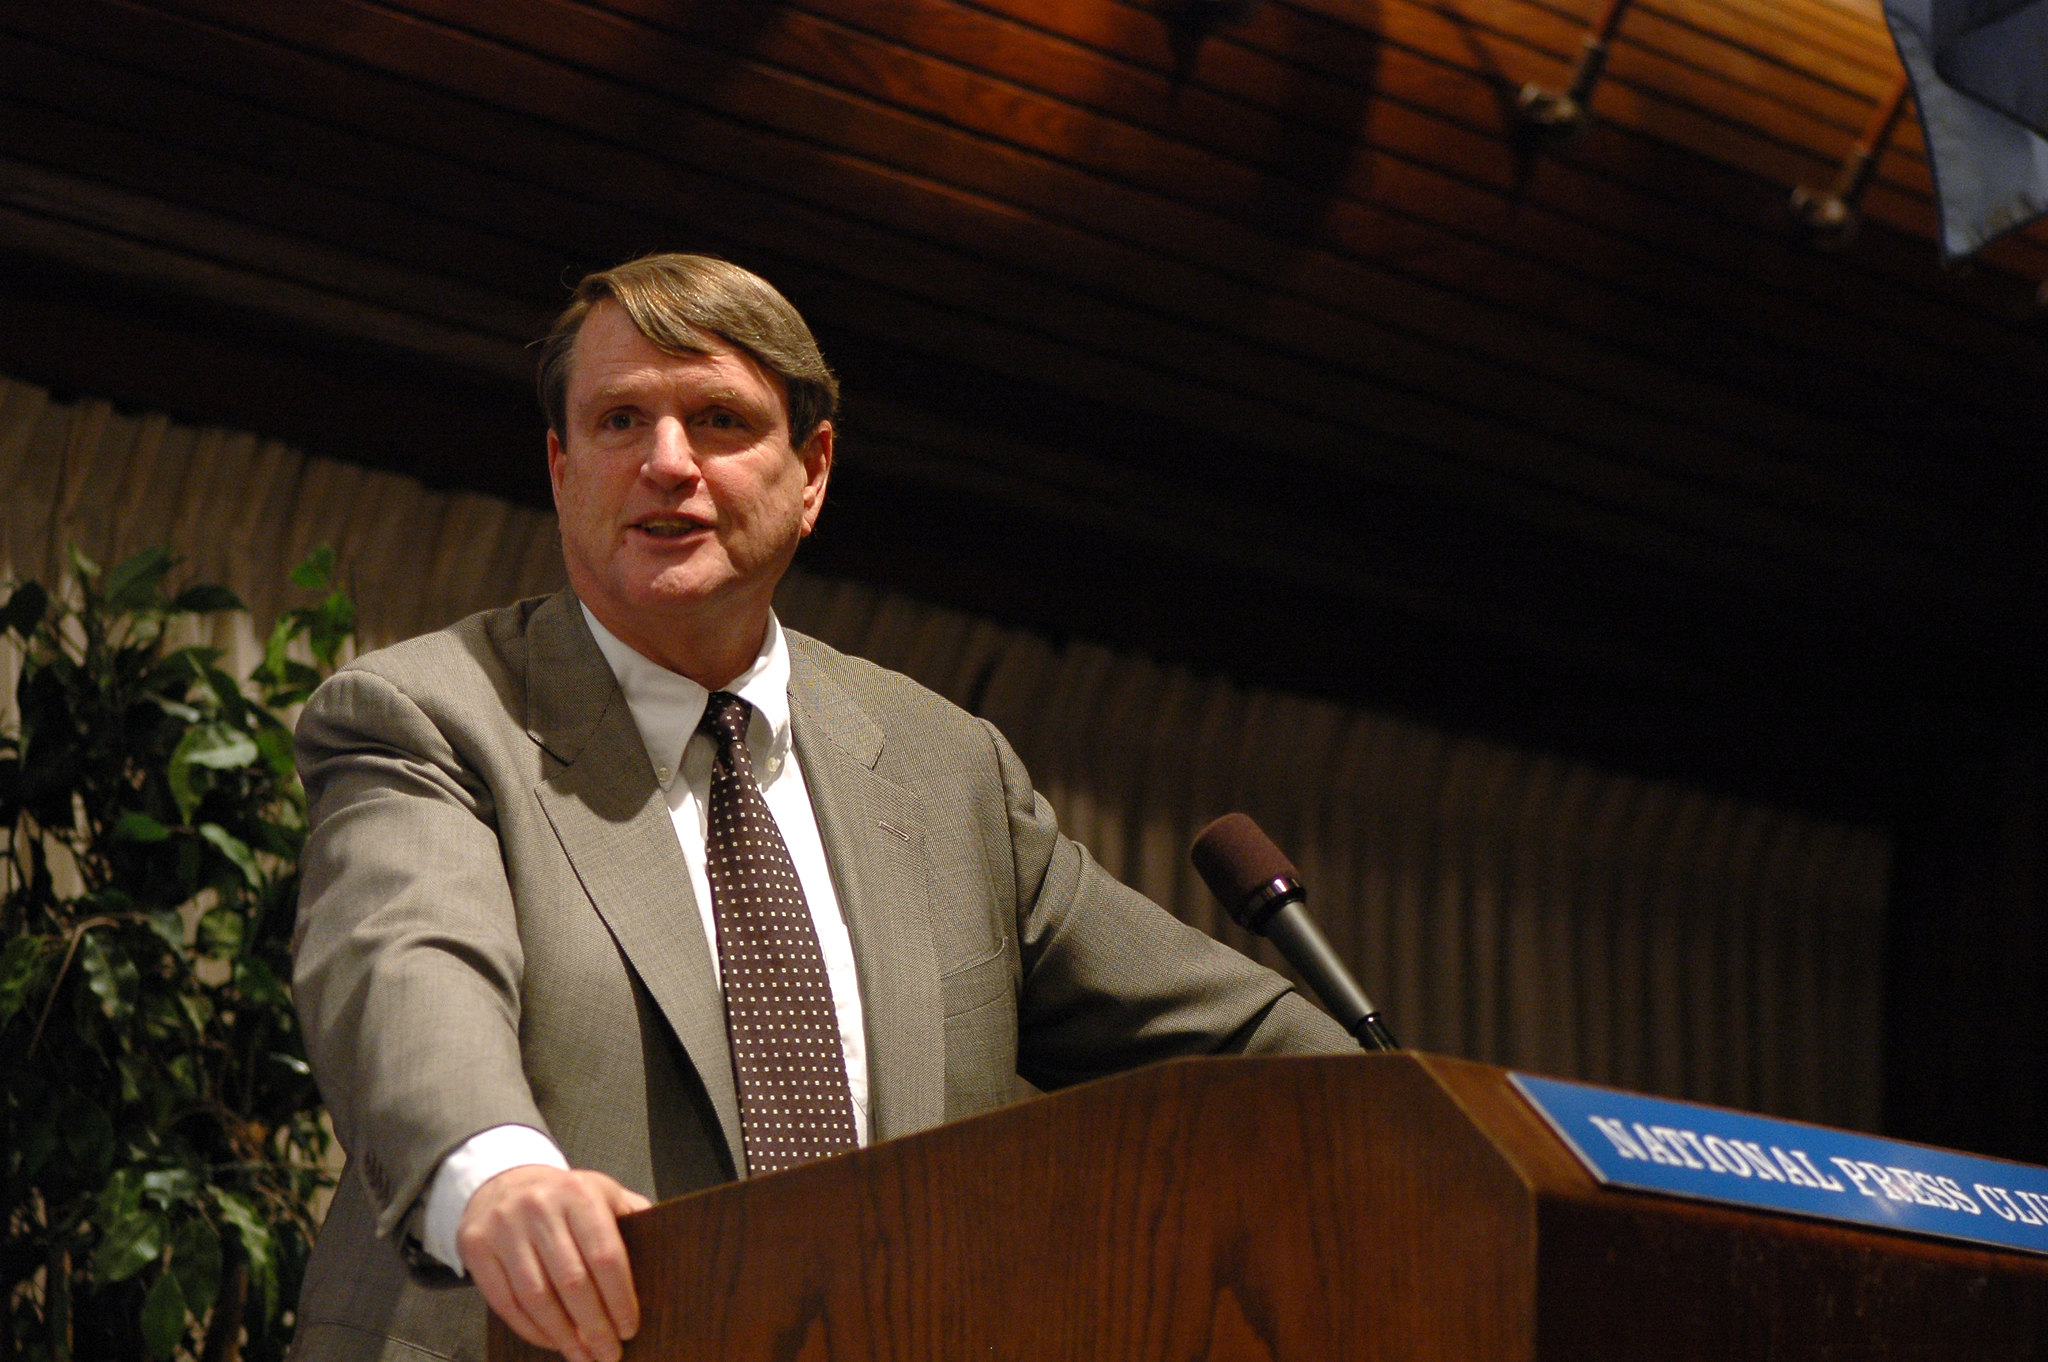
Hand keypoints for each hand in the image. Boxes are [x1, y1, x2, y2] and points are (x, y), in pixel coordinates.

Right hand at [457, 1164, 653, 1361]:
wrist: (502, 1182)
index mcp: (579, 1193)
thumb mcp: (602, 1193)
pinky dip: (531, 1329)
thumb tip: (666, 1255)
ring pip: (536, 1297)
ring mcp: (504, 1227)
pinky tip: (552, 1340)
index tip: (629, 1327)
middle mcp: (540, 1207)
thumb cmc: (562, 1198)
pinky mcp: (477, 1247)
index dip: (619, 1298)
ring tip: (582, 1355)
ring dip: (562, 1336)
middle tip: (608, 1353)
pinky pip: (505, 1302)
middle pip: (572, 1281)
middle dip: (594, 1326)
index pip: (605, 1254)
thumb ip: (632, 1218)